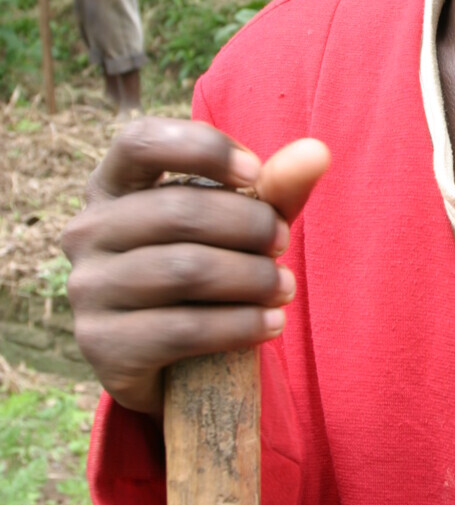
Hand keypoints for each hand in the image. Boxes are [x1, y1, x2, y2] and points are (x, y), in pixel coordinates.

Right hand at [62, 118, 330, 418]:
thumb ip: (275, 186)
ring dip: (252, 277)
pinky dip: (240, 325)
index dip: (203, 148)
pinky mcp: (104, 348)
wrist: (175, 363)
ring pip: (184, 271)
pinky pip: (183, 329)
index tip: (256, 172)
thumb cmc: (208, 266)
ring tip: (285, 287)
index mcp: (111, 186)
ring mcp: (88, 290)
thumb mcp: (240, 223)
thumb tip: (318, 152)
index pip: (141, 141)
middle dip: (248, 224)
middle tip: (284, 242)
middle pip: (177, 210)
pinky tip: (271, 323)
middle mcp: (87, 232)